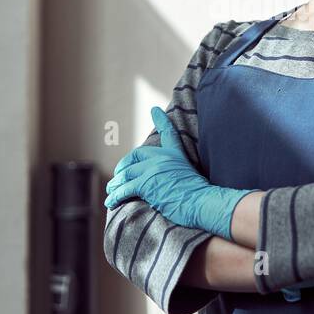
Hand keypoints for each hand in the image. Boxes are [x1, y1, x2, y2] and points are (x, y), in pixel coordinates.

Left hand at [103, 106, 253, 240]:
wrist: (201, 203)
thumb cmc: (199, 195)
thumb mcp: (190, 175)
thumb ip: (174, 171)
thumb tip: (160, 181)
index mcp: (176, 154)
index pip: (168, 133)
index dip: (161, 120)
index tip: (154, 110)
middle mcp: (163, 158)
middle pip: (136, 155)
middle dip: (123, 166)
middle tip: (118, 175)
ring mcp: (153, 169)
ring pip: (127, 173)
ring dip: (116, 183)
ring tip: (112, 191)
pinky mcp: (146, 183)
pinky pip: (125, 188)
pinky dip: (116, 196)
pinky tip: (111, 202)